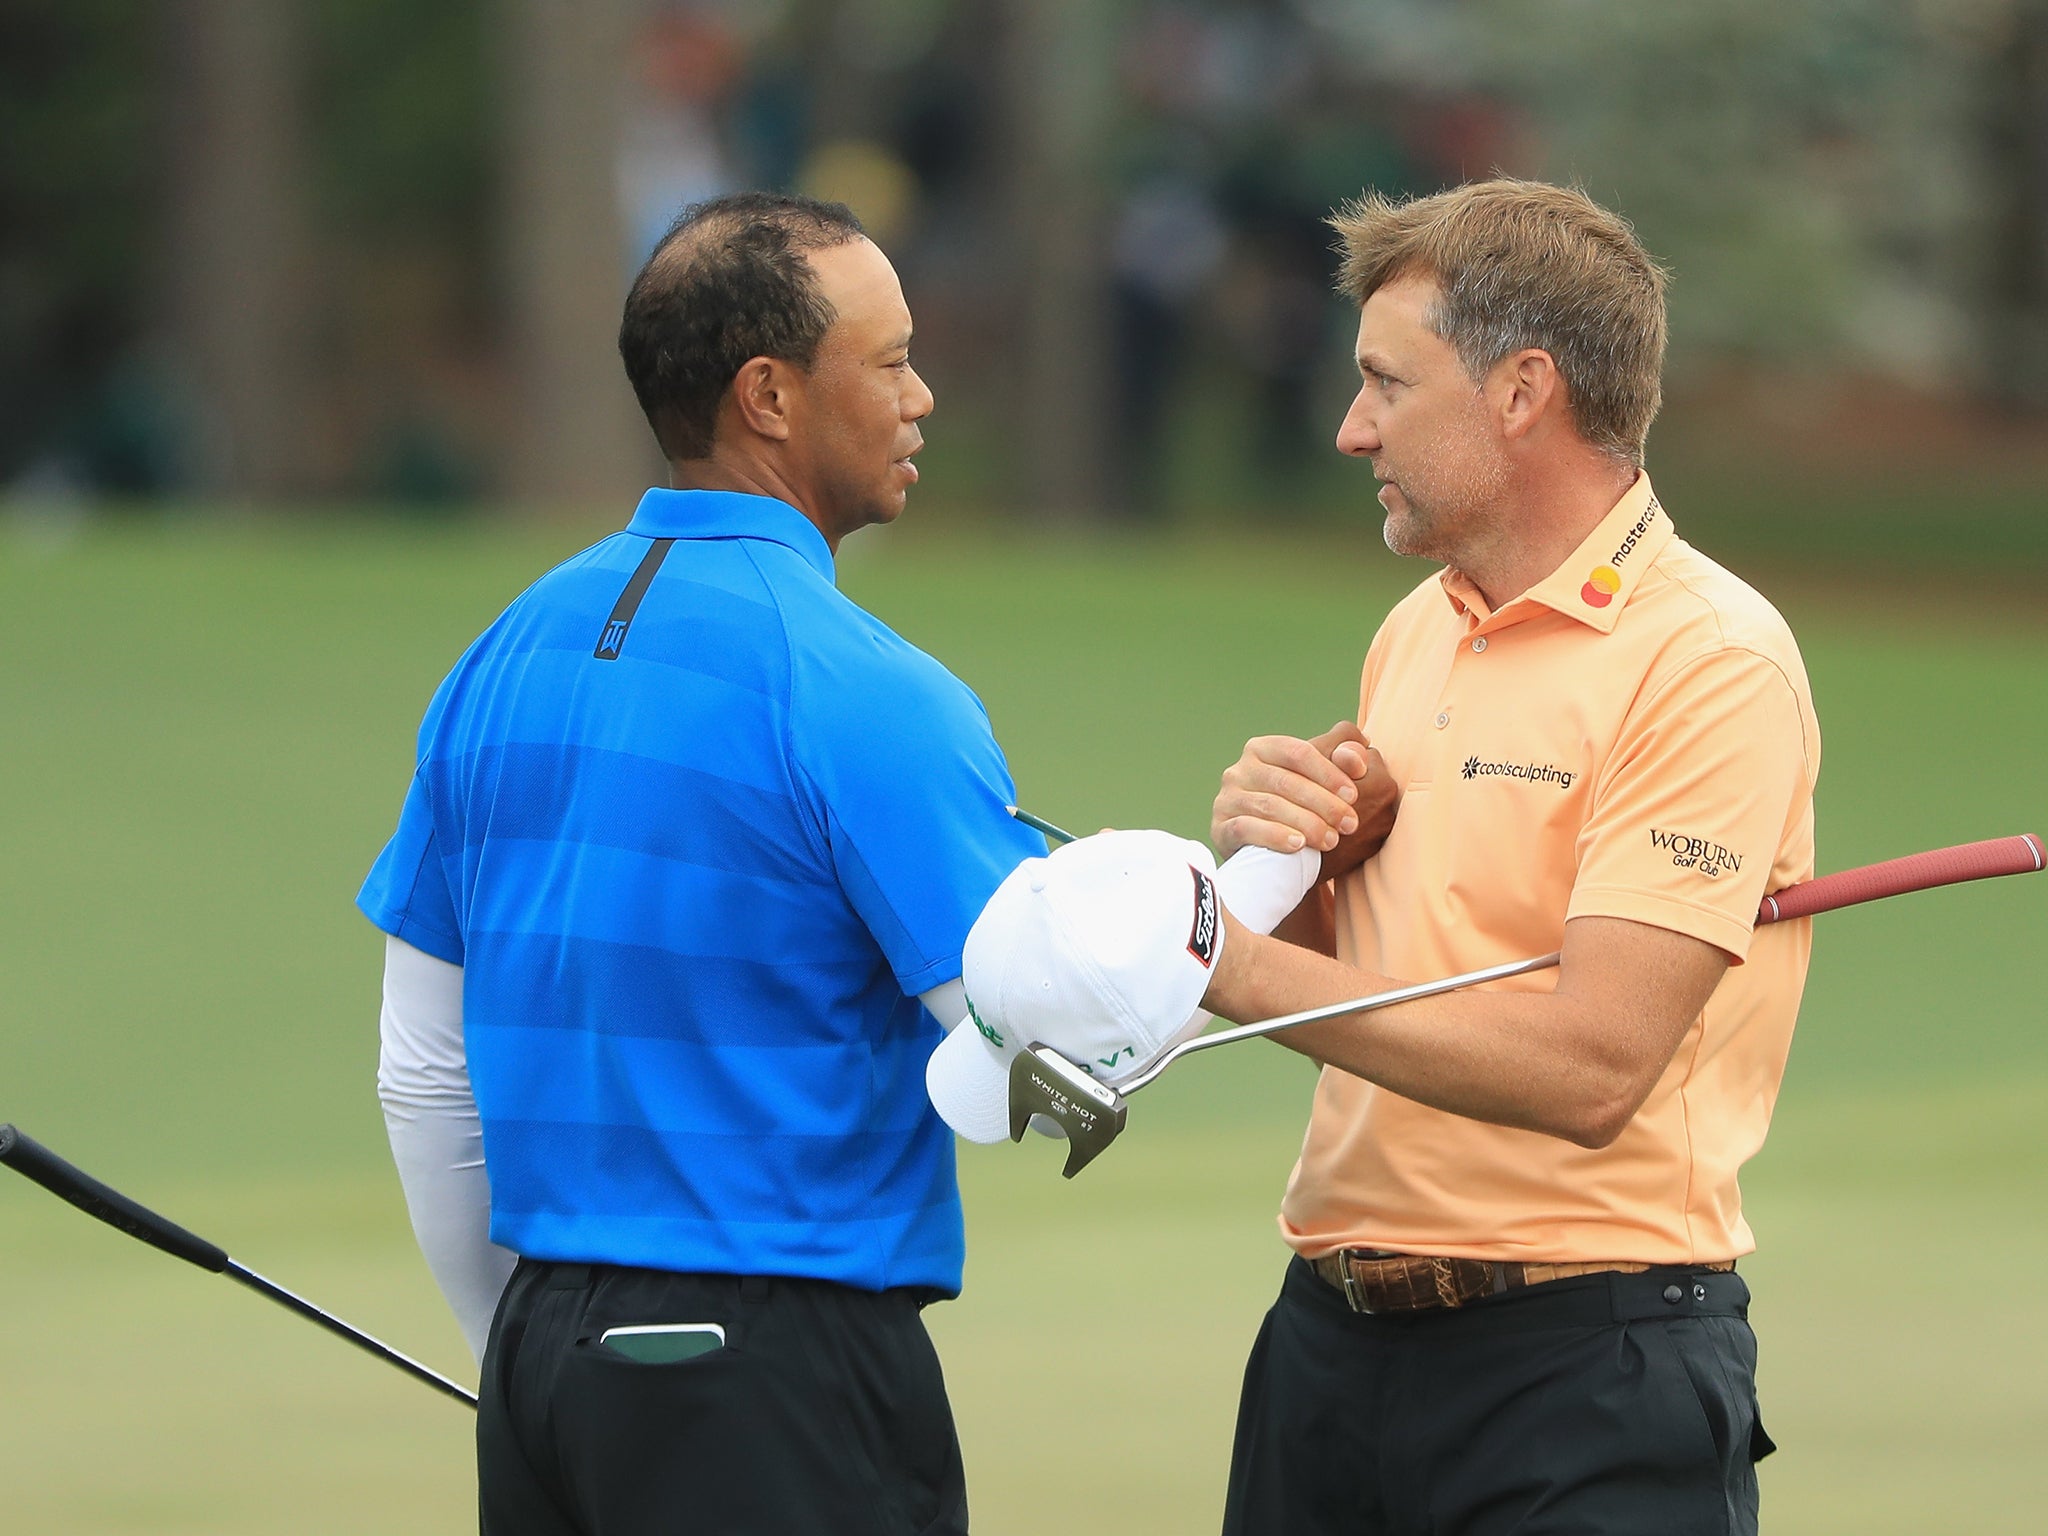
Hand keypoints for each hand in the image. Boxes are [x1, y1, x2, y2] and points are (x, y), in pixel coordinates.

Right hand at [1211, 721, 1395, 879]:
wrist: (1269, 858)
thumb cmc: (1300, 811)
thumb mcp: (1321, 783)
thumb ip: (1345, 760)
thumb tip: (1360, 748)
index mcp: (1262, 749)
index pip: (1298, 752)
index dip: (1329, 772)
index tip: (1354, 796)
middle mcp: (1239, 770)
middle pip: (1286, 782)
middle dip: (1323, 804)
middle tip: (1350, 824)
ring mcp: (1226, 799)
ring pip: (1269, 806)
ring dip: (1306, 823)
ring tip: (1331, 840)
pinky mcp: (1219, 827)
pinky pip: (1246, 828)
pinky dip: (1275, 836)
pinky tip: (1298, 846)